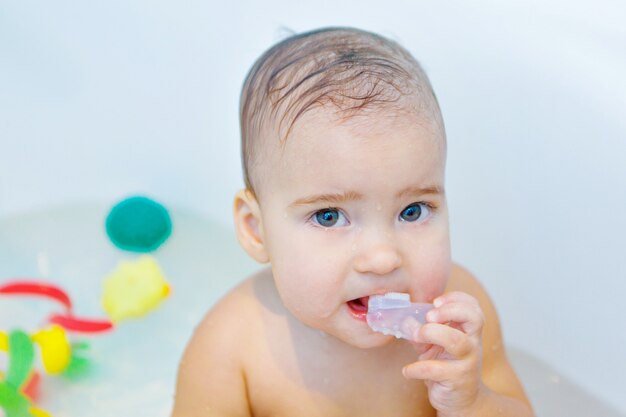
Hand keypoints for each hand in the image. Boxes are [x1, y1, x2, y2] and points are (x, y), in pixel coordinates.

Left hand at [402, 291, 486, 415]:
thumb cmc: (447, 366)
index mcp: (468, 331)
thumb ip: (421, 331)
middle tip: (429, 316)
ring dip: (432, 333)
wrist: (462, 401)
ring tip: (416, 336)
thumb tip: (405, 320)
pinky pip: (435, 369)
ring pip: (457, 341)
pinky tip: (407, 371)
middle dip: (449, 311)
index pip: (472, 307)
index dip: (456, 299)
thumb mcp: (435, 346)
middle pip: (473, 318)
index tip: (435, 302)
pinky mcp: (457, 379)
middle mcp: (472, 343)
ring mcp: (467, 361)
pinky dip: (416, 368)